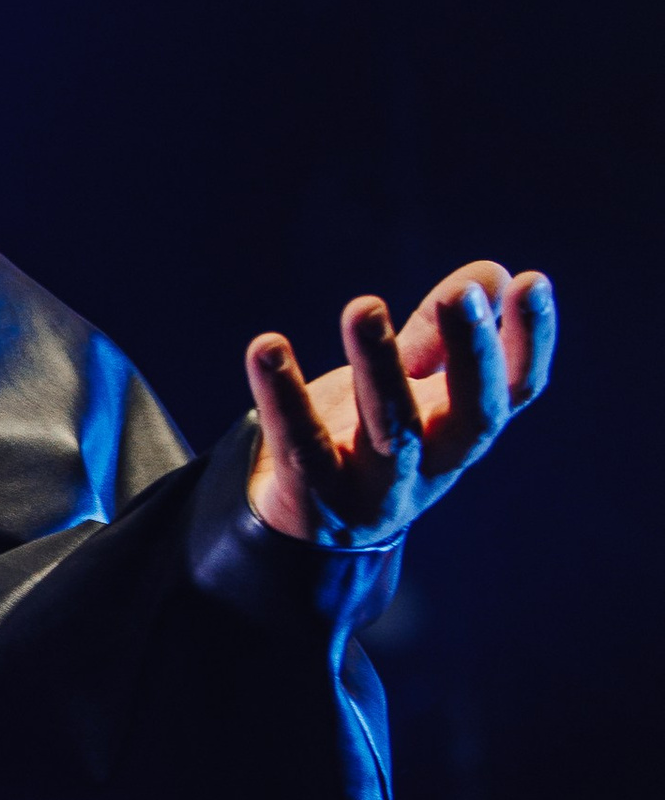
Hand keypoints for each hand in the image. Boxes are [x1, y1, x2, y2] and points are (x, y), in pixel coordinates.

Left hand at [244, 263, 556, 545]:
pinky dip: (283, 396)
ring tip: (364, 307)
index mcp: (462, 432)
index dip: (530, 341)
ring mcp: (378, 490)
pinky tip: (267, 347)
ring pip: (390, 431)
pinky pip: (301, 446)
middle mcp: (433, 465)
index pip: (516, 390)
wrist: (305, 527)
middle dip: (472, 355)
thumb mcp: (411, 389)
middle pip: (472, 416)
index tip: (532, 282)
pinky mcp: (314, 500)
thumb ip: (441, 336)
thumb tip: (492, 272)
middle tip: (462, 295)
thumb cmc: (371, 443)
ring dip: (379, 366)